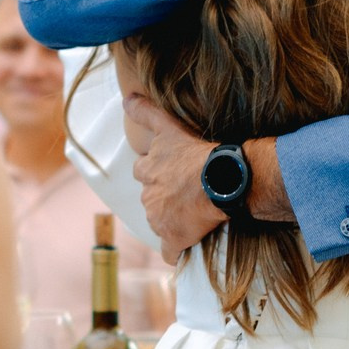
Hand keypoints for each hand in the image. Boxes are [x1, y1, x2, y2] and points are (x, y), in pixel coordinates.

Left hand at [125, 97, 224, 258]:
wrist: (222, 179)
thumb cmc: (200, 153)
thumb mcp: (169, 126)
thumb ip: (144, 112)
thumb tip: (125, 97)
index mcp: (148, 170)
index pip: (144, 171)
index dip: (158, 172)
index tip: (174, 173)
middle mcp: (149, 194)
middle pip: (151, 197)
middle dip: (164, 196)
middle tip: (186, 193)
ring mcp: (159, 218)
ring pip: (160, 221)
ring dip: (171, 219)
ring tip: (194, 215)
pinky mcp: (173, 237)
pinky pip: (169, 251)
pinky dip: (175, 251)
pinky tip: (184, 250)